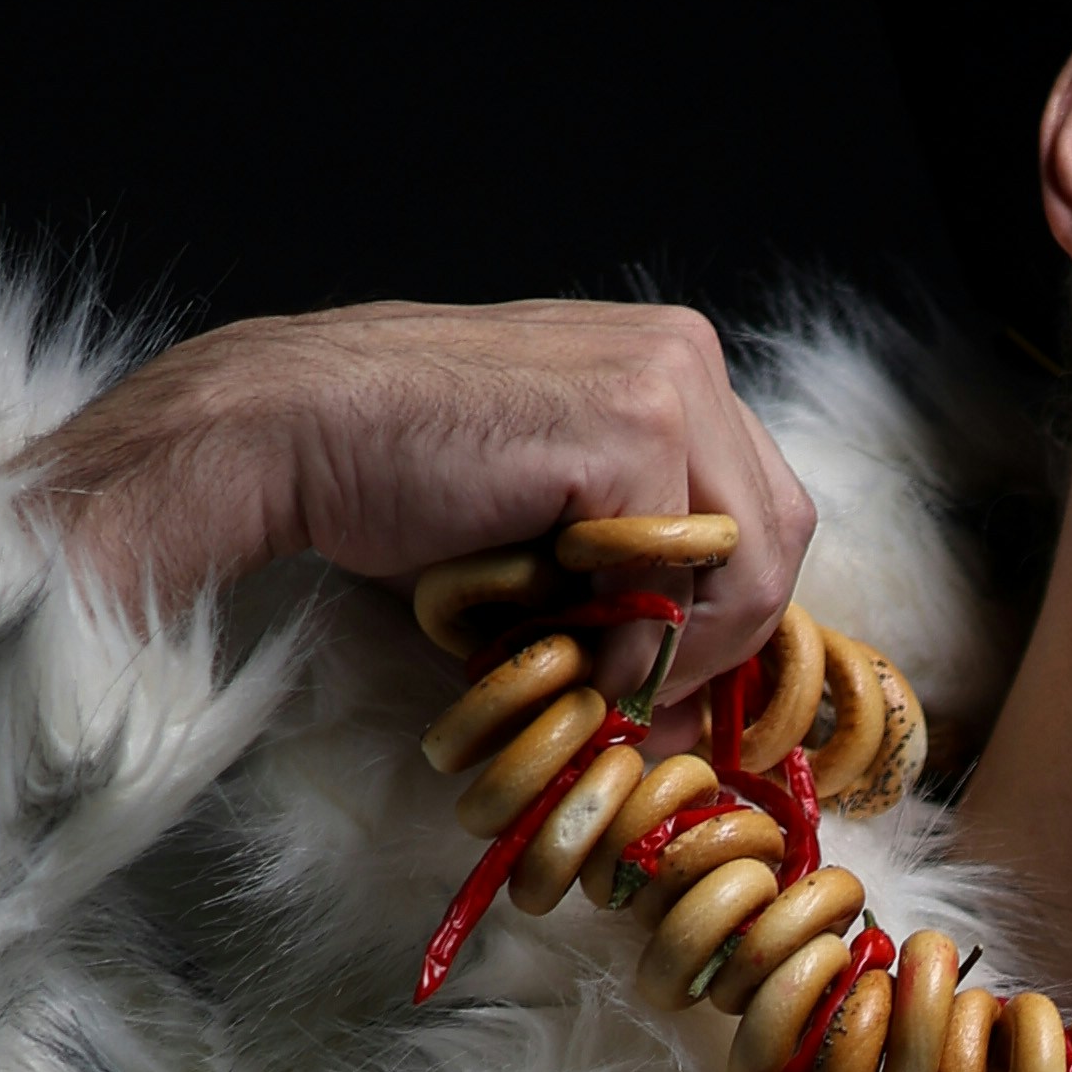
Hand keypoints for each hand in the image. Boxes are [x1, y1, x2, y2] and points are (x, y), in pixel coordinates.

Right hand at [27, 300, 819, 703]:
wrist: (292, 431)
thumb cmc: (402, 484)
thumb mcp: (547, 533)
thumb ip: (631, 585)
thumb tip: (685, 717)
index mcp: (672, 366)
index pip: (761, 514)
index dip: (721, 618)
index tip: (657, 691)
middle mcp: (689, 354)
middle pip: (779, 539)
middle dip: (712, 642)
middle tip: (626, 701)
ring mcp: (668, 382)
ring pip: (745, 568)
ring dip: (666, 650)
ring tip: (571, 662)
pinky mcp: (631, 426)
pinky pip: (671, 581)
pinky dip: (615, 643)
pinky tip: (537, 632)